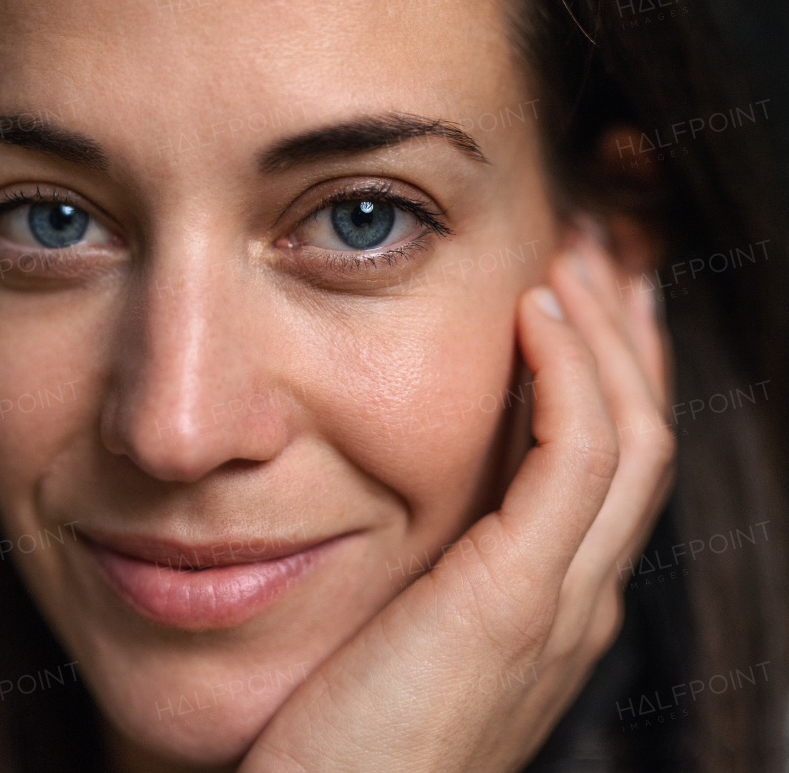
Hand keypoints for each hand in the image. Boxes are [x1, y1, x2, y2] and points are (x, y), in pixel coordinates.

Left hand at [239, 231, 676, 771]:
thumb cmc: (326, 736)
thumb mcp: (382, 630)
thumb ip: (405, 560)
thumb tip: (364, 480)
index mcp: (547, 605)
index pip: (604, 462)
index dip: (601, 369)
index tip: (566, 291)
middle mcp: (576, 600)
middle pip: (641, 434)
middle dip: (624, 332)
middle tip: (594, 244)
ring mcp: (562, 602)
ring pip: (631, 434)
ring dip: (604, 332)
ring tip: (568, 254)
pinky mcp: (519, 601)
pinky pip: (579, 457)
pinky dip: (570, 373)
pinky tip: (532, 309)